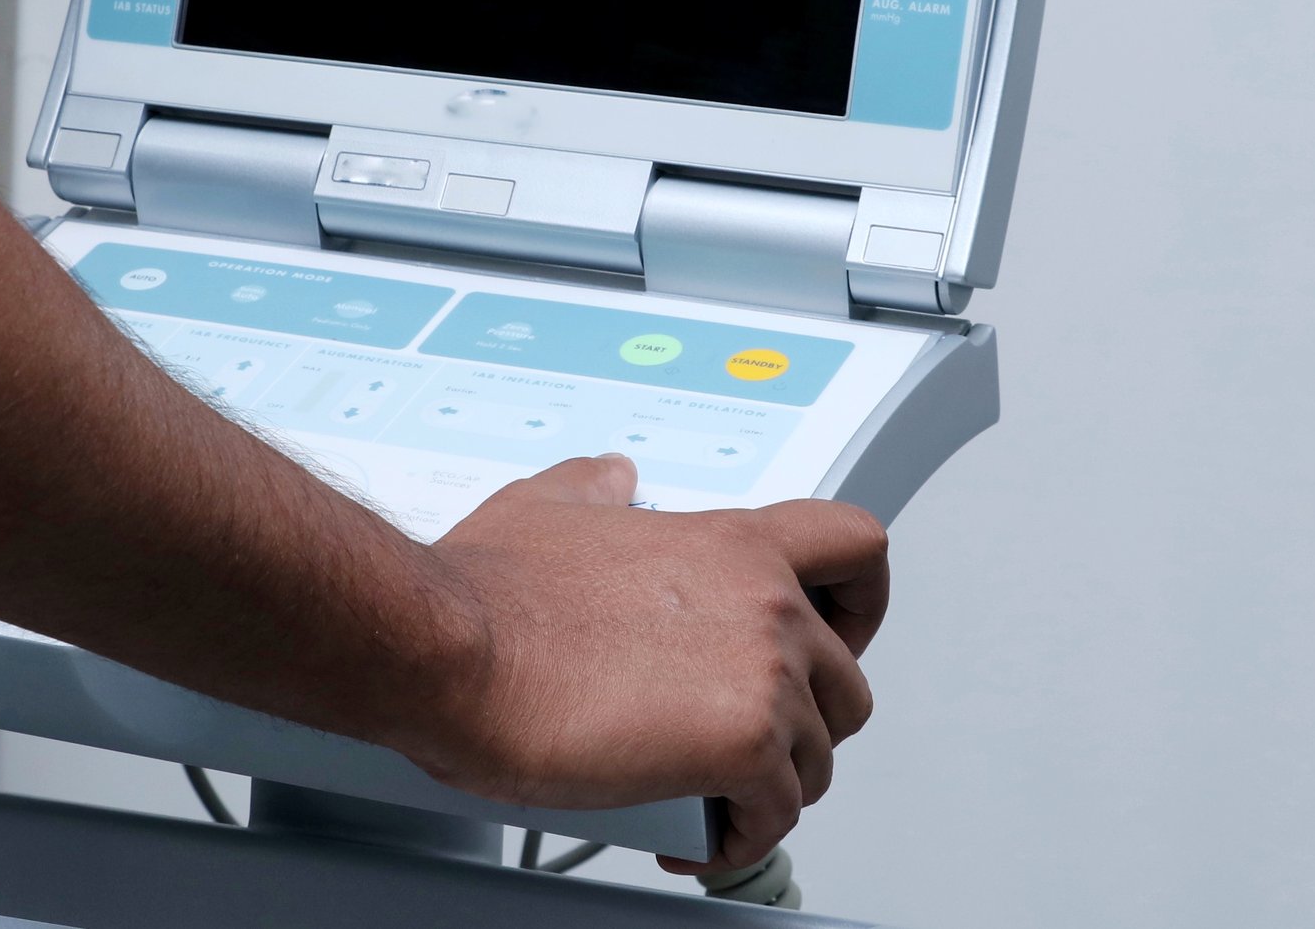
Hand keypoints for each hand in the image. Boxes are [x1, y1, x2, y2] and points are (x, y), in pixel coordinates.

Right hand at [405, 455, 888, 871]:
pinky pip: (776, 817)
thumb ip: (594, 486)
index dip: (861, 601)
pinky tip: (693, 837)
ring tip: (709, 795)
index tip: (835, 633)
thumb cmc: (488, 589)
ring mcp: (763, 674)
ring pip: (819, 757)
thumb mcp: (547, 504)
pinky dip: (739, 839)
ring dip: (770, 785)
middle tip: (747, 739)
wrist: (453, 649)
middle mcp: (765, 600)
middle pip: (849, 680)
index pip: (856, 547)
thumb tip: (610, 476)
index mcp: (730, 541)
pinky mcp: (742, 747)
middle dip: (805, 722)